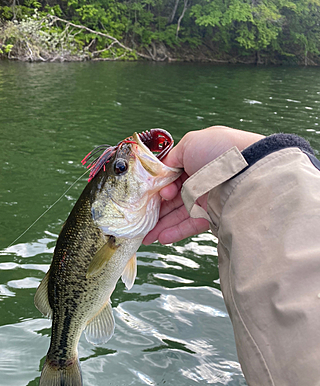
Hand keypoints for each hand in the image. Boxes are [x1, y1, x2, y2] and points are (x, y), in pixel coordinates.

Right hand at [143, 126, 264, 244]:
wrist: (249, 171)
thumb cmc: (221, 150)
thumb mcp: (190, 143)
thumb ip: (172, 157)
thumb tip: (161, 170)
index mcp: (195, 160)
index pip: (171, 176)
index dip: (158, 186)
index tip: (148, 194)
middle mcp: (201, 179)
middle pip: (172, 197)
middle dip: (155, 209)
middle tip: (140, 219)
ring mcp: (207, 198)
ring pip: (178, 214)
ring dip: (160, 225)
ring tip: (145, 236)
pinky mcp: (214, 215)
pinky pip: (191, 225)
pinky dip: (175, 232)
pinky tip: (160, 238)